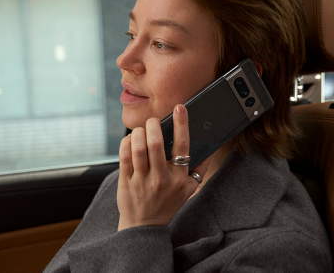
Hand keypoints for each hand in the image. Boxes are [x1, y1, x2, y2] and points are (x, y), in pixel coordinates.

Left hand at [117, 104, 210, 230]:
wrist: (144, 226)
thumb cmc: (168, 204)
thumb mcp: (190, 189)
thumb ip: (201, 169)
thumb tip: (209, 148)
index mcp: (178, 178)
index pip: (182, 147)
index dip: (181, 124)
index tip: (179, 108)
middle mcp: (160, 178)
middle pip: (155, 144)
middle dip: (153, 125)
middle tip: (153, 121)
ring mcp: (141, 180)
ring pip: (138, 148)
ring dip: (139, 132)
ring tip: (142, 131)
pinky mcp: (126, 181)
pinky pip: (124, 155)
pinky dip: (126, 142)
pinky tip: (131, 140)